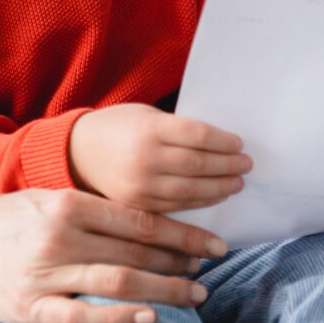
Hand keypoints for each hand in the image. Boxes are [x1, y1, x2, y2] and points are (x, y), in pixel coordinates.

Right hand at [0, 186, 233, 322]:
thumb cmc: (8, 218)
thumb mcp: (51, 199)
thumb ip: (95, 211)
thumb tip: (152, 226)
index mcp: (70, 205)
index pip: (141, 222)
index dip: (182, 235)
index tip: (212, 245)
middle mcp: (60, 236)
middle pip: (136, 252)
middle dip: (180, 264)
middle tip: (208, 273)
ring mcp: (44, 274)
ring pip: (118, 281)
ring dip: (164, 289)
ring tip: (195, 295)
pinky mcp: (29, 307)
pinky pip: (82, 315)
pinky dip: (119, 317)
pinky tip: (150, 317)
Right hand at [67, 104, 249, 212]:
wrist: (77, 152)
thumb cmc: (118, 127)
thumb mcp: (146, 116)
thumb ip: (177, 130)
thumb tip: (221, 144)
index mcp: (149, 129)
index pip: (198, 136)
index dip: (224, 141)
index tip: (240, 144)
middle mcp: (144, 158)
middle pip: (198, 164)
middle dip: (228, 166)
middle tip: (246, 165)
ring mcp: (139, 185)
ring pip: (190, 190)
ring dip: (219, 187)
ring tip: (237, 182)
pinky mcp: (136, 205)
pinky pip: (176, 207)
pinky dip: (200, 202)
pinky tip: (215, 195)